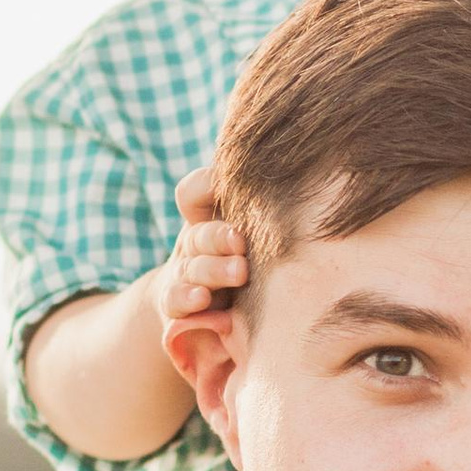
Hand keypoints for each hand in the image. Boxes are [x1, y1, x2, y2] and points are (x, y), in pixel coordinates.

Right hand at [155, 166, 247, 332]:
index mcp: (210, 220)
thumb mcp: (248, 230)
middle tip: (241, 240)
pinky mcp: (176, 306)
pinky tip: (202, 300)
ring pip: (193, 268)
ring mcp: (185, 275)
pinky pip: (176, 300)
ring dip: (214, 270)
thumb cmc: (238, 260)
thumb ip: (261, 208)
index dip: (206, 185)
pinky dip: (187, 300)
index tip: (223, 183)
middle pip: (200, 234)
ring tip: (239, 272)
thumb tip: (294, 164)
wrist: (201, 306)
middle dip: (220, 237)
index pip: (195, 193)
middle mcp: (194, 244)